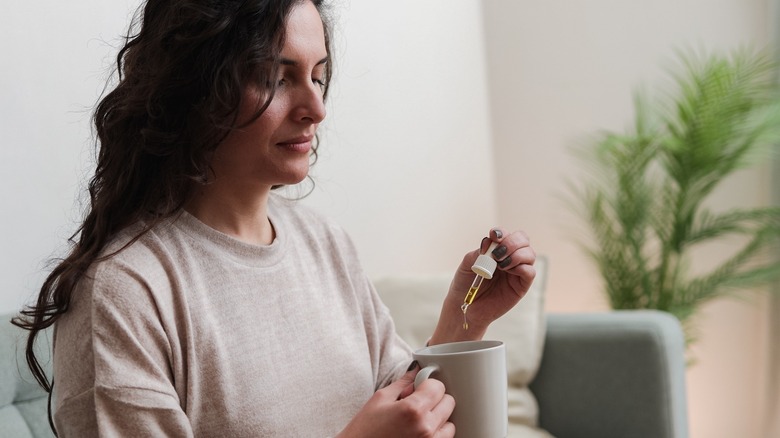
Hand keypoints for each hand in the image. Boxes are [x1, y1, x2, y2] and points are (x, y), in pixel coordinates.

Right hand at [337, 367, 455, 437]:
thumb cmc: (364, 430)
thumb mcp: (380, 399)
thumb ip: (403, 382)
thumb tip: (417, 369)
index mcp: (413, 410)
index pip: (438, 386)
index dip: (427, 384)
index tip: (418, 388)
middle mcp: (426, 428)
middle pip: (448, 402)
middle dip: (434, 399)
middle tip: (416, 403)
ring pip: (450, 423)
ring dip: (438, 419)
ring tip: (417, 421)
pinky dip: (437, 433)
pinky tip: (419, 432)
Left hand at [430, 227, 535, 343]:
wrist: (464, 307)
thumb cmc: (464, 285)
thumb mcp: (467, 265)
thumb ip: (478, 253)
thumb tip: (489, 242)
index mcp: (496, 250)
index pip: (507, 234)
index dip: (502, 233)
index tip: (493, 236)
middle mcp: (509, 258)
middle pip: (523, 240)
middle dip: (512, 242)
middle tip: (497, 254)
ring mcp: (517, 271)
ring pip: (530, 254)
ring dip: (516, 255)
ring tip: (500, 265)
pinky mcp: (521, 286)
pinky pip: (530, 272)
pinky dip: (522, 268)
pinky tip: (508, 271)